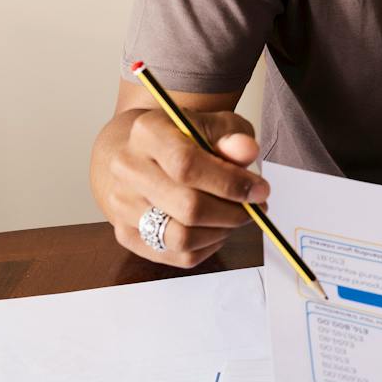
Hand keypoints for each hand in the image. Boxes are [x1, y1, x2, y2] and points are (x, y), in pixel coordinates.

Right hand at [92, 108, 267, 268]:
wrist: (140, 153)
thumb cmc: (184, 138)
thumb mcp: (214, 125)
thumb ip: (232, 137)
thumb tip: (247, 151)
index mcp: (147, 133)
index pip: (186, 165)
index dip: (230, 182)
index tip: (260, 190)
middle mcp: (127, 169)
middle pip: (187, 207)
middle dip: (233, 212)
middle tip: (254, 207)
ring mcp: (121, 205)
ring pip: (181, 238)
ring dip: (221, 232)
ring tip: (235, 217)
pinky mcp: (126, 234)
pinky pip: (177, 255)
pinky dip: (207, 246)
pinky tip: (216, 228)